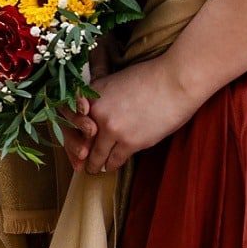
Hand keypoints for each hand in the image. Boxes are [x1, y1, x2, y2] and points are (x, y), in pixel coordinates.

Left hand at [66, 57, 199, 173]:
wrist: (175, 82)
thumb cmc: (149, 77)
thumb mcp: (114, 82)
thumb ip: (101, 99)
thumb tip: (93, 114)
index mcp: (91, 96)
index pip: (71, 121)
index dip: (71, 134)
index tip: (73, 142)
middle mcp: (96, 113)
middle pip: (81, 140)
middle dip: (80, 154)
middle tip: (79, 162)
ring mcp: (112, 129)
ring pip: (97, 154)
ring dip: (95, 164)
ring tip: (93, 169)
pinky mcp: (130, 141)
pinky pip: (115, 159)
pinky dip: (112, 165)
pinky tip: (110, 167)